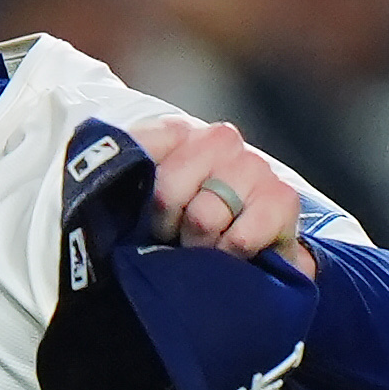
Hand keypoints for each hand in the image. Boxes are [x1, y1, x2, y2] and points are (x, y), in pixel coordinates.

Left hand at [134, 113, 316, 275]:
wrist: (251, 253)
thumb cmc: (188, 225)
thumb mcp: (144, 195)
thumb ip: (126, 165)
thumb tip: (106, 158)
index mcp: (182, 134)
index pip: (143, 151)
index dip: (141, 200)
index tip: (151, 217)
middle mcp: (220, 139)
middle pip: (167, 192)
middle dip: (170, 227)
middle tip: (180, 236)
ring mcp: (254, 165)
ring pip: (204, 217)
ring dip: (201, 244)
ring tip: (207, 245)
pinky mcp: (282, 198)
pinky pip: (239, 238)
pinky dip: (230, 255)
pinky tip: (233, 252)